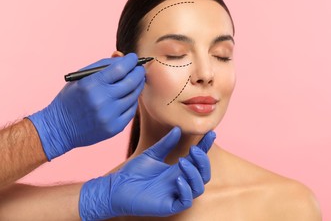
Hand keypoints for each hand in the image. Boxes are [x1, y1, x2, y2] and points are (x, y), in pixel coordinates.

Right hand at [28, 53, 144, 159]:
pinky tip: (129, 96)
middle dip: (138, 72)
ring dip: (137, 86)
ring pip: (133, 96)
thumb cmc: (70, 99)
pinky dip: (132, 101)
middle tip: (139, 69)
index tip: (134, 58)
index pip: (120, 69)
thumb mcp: (80, 78)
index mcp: (91, 85)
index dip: (130, 61)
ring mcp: (109, 116)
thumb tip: (124, 59)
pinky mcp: (114, 128)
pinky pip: (131, 111)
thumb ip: (102, 66)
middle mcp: (101, 100)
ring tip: (136, 81)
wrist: (59, 129)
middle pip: (131, 82)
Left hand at [79, 127, 215, 219]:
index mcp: (177, 170)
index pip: (197, 159)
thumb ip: (165, 143)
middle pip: (203, 174)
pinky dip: (185, 189)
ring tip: (183, 162)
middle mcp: (180, 182)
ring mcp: (176, 194)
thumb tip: (177, 129)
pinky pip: (186, 200)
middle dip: (203, 161)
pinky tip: (177, 179)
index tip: (211, 134)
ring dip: (194, 174)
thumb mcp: (151, 154)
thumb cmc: (132, 173)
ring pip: (198, 187)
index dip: (205, 147)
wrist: (116, 188)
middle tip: (194, 150)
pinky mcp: (169, 205)